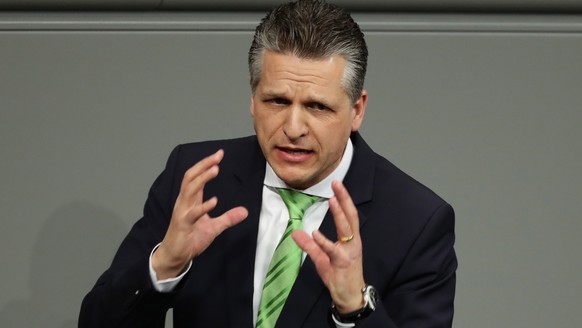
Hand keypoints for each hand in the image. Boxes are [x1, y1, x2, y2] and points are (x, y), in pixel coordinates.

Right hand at [152, 149, 247, 279]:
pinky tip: (214, 201)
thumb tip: (245, 212)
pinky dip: (203, 206)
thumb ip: (228, 218)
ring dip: (203, 179)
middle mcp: (184, 203)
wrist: (175, 256)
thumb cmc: (190, 239)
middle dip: (204, 165)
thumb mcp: (214, 227)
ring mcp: (183, 213)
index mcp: (190, 200)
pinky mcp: (183, 225)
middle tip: (217, 156)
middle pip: (191, 178)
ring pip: (190, 190)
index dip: (206, 165)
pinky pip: (193, 214)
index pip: (196, 177)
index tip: (219, 154)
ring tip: (215, 169)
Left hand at [293, 180, 364, 313]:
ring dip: (339, 214)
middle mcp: (353, 242)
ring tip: (332, 200)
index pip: (349, 215)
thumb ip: (310, 245)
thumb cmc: (339, 275)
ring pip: (346, 229)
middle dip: (344, 199)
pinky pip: (333, 251)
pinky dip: (324, 241)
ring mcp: (349, 252)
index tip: (337, 184)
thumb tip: (296, 233)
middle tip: (337, 183)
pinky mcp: (342, 263)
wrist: (350, 296)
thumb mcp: (322, 257)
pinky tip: (316, 233)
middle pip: (351, 216)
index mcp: (351, 238)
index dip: (344, 199)